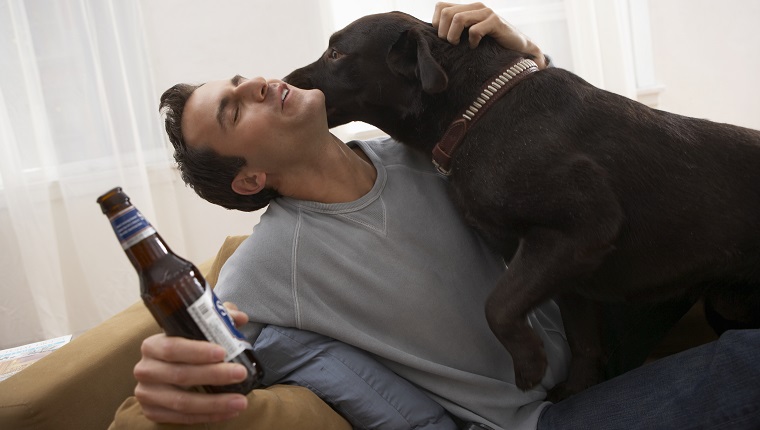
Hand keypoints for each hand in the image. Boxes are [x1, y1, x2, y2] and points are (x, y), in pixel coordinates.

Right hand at [133, 303, 251, 423]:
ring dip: (215, 403)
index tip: (223, 352)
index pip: (173, 348)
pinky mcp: (152, 412)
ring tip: (241, 401)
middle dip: (214, 375)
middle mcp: (145, 370)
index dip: (198, 351)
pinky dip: (209, 416)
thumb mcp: (198, 329)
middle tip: (241, 373)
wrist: (167, 370)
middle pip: (181, 375)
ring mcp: (146, 394)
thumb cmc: (186, 348)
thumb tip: (240, 318)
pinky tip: (229, 412)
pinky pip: (182, 418)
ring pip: (183, 402)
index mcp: (152, 345)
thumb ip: (218, 319)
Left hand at [432, 2, 546, 68]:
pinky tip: (475, 47)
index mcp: (467, 9)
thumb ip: (456, 32)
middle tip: (452, 44)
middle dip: (444, 32)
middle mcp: (476, 7)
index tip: (443, 39)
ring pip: (458, 19)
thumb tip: (436, 39)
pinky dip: (472, 41)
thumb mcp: (470, 36)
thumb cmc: (491, 45)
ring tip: (460, 45)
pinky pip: (475, 30)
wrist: (518, 48)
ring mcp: (487, 13)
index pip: (441, 7)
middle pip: (447, 13)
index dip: (437, 24)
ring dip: (454, 36)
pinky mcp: (496, 22)